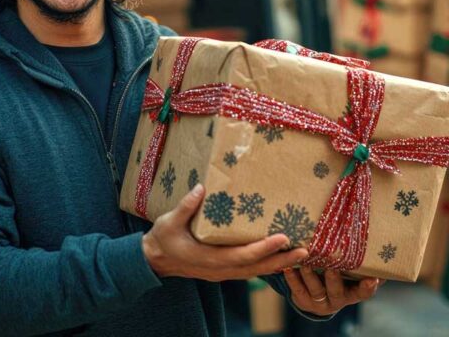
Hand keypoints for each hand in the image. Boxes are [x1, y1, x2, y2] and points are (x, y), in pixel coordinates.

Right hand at [142, 184, 307, 280]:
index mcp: (210, 259)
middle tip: (305, 252)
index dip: (264, 248)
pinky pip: (249, 269)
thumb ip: (186, 206)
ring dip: (277, 263)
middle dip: (282, 261)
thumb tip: (201, 188)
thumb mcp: (169, 221)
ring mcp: (223, 272)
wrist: (154, 260)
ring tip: (299, 254)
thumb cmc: (163, 239)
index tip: (282, 238)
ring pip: (255, 271)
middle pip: (257, 268)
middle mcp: (220, 269)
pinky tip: (277, 256)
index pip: (243, 256)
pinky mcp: (223, 269)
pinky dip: (266, 263)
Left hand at [283, 266, 382, 315]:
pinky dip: (292, 279)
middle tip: (331, 267)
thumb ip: (360, 261)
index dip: (368, 287)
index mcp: (352, 292)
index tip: (373, 278)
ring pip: (315, 289)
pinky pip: (297, 291)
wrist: (315, 296)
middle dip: (334, 279)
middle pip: (337, 291)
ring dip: (310, 275)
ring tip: (305, 262)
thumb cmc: (337, 275)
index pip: (363, 292)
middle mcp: (337, 299)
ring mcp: (320, 302)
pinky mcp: (303, 301)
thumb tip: (379, 241)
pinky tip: (288, 267)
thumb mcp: (349, 272)